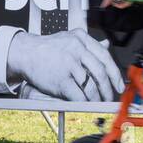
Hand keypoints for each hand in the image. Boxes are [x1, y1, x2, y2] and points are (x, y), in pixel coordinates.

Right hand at [8, 29, 124, 101]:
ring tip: (98, 102)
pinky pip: (78, 94)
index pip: (105, 57)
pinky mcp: (60, 79)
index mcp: (82, 38)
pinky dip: (84, 101)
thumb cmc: (48, 48)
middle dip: (108, 89)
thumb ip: (88, 44)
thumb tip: (107, 44)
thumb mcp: (69, 38)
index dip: (115, 73)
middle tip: (110, 97)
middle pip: (100, 72)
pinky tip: (85, 104)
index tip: (119, 85)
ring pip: (90, 85)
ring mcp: (68, 64)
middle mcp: (77, 49)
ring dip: (97, 97)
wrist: (24, 52)